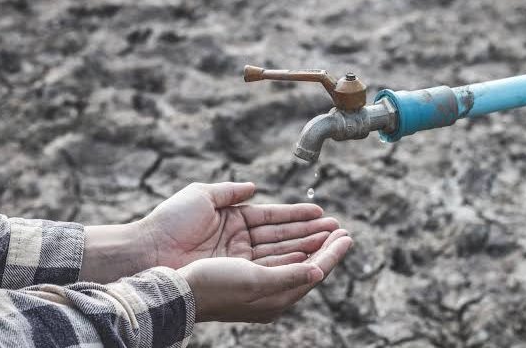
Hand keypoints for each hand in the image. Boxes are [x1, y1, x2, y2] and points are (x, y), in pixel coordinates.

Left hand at [138, 182, 338, 267]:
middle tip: (339, 229)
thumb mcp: (202, 196)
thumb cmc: (169, 222)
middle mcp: (241, 244)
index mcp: (234, 222)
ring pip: (285, 254)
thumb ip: (231, 191)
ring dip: (312, 248)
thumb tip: (254, 187)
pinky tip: (317, 257)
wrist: (148, 251)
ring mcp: (241, 262)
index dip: (298, 215)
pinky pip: (275, 270)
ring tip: (337, 240)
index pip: (274, 219)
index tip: (321, 212)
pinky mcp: (240, 278)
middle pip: (285, 238)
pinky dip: (297, 264)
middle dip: (313, 234)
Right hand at [179, 229, 352, 322]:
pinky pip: (274, 255)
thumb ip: (290, 276)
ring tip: (326, 226)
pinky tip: (296, 236)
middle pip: (305, 263)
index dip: (332, 253)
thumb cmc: (214, 287)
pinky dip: (289, 243)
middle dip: (324, 244)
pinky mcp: (243, 269)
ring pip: (291, 256)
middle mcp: (269, 291)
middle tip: (341, 228)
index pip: (314, 271)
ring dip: (308, 240)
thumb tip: (319, 271)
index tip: (348, 236)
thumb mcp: (256, 281)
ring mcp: (256, 280)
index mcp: (276, 299)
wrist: (177, 290)